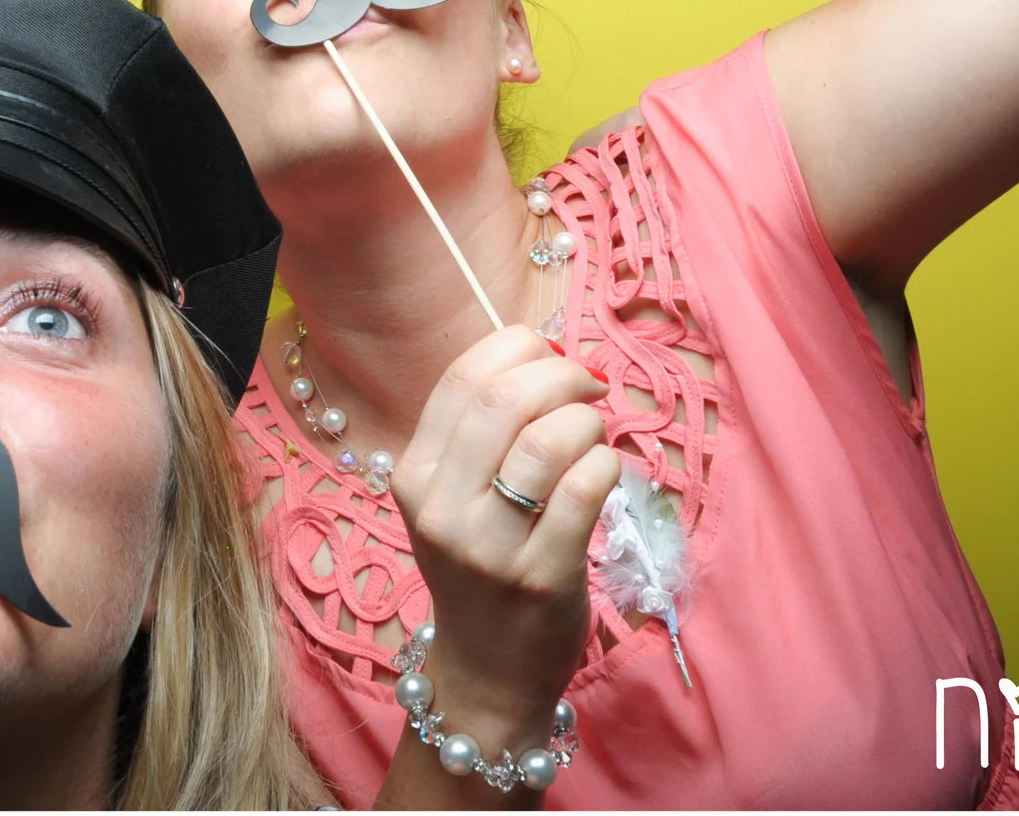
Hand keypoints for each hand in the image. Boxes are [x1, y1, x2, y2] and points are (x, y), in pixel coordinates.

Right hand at [390, 322, 620, 757]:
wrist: (486, 672)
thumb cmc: (480, 569)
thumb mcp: (451, 499)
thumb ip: (480, 433)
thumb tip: (543, 354)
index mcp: (413, 475)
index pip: (462, 378)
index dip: (519, 346)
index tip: (551, 354)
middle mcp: (441, 507)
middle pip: (506, 399)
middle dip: (562, 373)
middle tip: (589, 386)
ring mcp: (489, 547)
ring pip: (547, 440)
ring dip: (587, 420)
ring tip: (595, 435)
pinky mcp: (541, 577)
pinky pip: (585, 490)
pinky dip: (606, 464)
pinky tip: (605, 472)